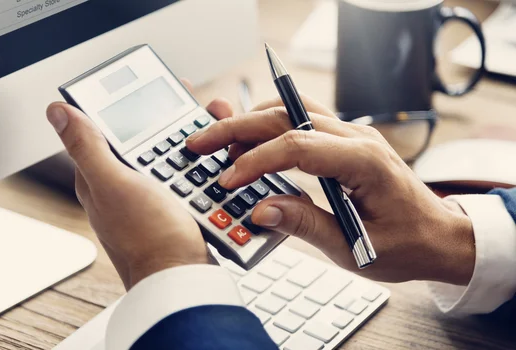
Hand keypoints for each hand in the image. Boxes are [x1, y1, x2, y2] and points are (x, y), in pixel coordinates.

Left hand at [45, 90, 234, 289]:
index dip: (126, 108)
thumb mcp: (115, 183)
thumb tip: (58, 112)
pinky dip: (199, 165)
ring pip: (167, 157)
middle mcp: (120, 189)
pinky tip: (213, 161)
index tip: (151, 90)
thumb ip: (87, 146)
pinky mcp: (172, 211)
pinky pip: (184, 178)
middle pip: (143, 141)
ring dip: (188, 141)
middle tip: (191, 107)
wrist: (182, 280)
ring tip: (209, 130)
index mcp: (98, 178)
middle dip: (167, 122)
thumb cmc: (149, 238)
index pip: (106, 130)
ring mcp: (147, 200)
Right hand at [186, 95, 474, 284]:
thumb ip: (305, 225)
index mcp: (364, 162)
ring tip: (216, 138)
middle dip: (238, 127)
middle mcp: (357, 138)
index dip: (256, 161)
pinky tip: (247, 136)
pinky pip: (301, 118)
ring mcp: (351, 134)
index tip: (227, 181)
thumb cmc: (405, 244)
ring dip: (250, 120)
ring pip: (291, 109)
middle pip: (287, 116)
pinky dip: (269, 124)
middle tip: (200, 142)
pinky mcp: (343, 140)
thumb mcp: (354, 247)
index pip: (297, 147)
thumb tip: (260, 210)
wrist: (437, 233)